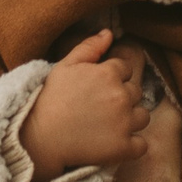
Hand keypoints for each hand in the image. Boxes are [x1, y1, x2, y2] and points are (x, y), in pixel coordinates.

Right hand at [23, 30, 150, 181]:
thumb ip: (89, 47)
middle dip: (122, 97)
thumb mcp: (64, 66)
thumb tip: (109, 33)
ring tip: (108, 125)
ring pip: (142, 116)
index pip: (126, 69)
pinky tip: (116, 143)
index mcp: (109, 73)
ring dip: (131, 120)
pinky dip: (132, 146)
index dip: (113, 78)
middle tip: (100, 108)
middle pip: (136, 92)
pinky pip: (142, 145)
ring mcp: (125, 123)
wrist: (39, 137)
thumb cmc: (50, 99)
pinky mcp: (123, 147)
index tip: (97, 89)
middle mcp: (121, 96)